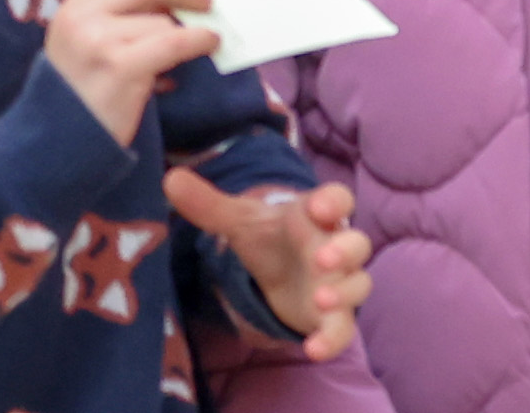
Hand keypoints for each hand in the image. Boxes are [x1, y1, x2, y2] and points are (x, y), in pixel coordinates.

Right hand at [43, 0, 219, 144]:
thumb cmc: (79, 101)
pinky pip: (174, 41)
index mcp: (70, 10)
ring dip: (183, 31)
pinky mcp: (120, 66)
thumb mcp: (80, 48)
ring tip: (189, 48)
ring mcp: (98, 40)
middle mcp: (80, 19)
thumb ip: (111, 18)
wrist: (59, 148)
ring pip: (161, 19)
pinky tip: (209, 43)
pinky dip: (199, 40)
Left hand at [175, 174, 370, 363]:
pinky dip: (333, 340)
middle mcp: (334, 247)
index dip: (332, 201)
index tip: (320, 206)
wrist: (282, 273)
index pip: (337, 199)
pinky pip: (344, 329)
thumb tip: (170, 179)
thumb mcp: (239, 221)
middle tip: (322, 257)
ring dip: (344, 291)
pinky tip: (313, 350)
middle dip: (344, 249)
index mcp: (316, 215)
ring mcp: (339, 283)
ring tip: (320, 299)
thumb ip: (208, 203)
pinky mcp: (334, 317)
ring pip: (358, 284)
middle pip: (356, 243)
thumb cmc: (269, 238)